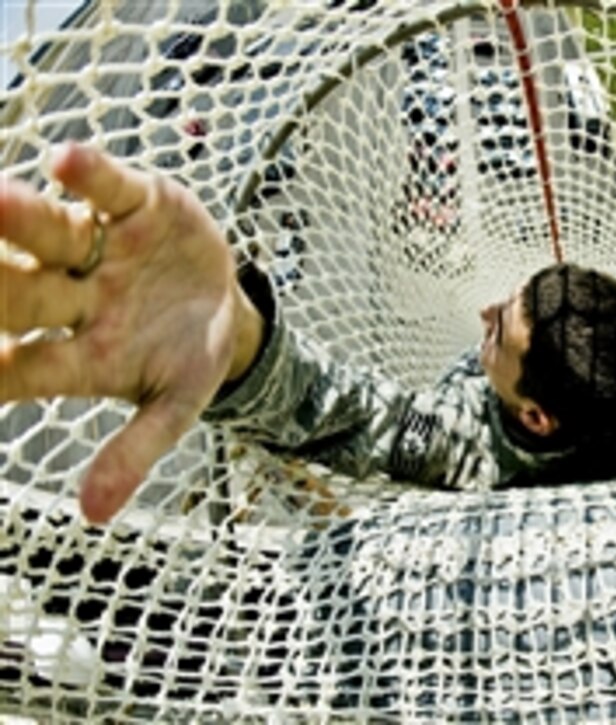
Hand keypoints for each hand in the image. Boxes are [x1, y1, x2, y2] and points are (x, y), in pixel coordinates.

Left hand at [0, 145, 263, 523]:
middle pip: (24, 291)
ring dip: (21, 219)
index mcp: (80, 354)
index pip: (23, 369)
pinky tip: (66, 161)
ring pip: (51, 234)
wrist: (224, 307)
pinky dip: (91, 175)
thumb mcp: (175, 409)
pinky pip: (107, 189)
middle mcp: (73, 296)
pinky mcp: (135, 204)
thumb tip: (93, 515)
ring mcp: (98, 248)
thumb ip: (136, 450)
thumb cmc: (186, 361)